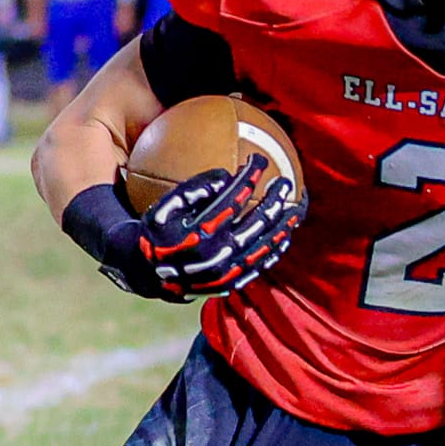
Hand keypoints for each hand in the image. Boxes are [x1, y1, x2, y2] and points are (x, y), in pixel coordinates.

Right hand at [135, 153, 304, 297]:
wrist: (149, 274)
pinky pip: (258, 266)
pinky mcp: (230, 283)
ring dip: (281, 226)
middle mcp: (214, 255)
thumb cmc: (158, 233)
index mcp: (197, 234)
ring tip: (295, 208)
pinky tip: (284, 235)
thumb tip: (225, 177)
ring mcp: (225, 272)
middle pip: (254, 225)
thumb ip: (191, 190)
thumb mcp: (162, 208)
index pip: (231, 201)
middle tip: (284, 183)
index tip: (259, 162)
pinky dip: (273, 250)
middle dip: (273, 201)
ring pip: (261, 247)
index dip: (248, 179)